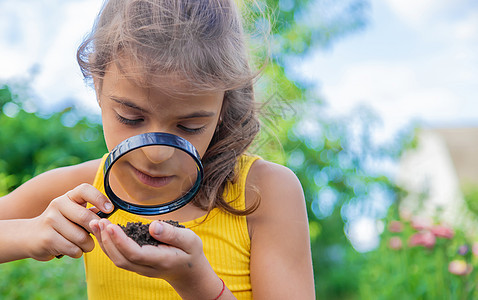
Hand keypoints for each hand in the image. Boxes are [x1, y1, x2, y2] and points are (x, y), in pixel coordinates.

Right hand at [24, 183, 113, 260]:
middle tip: (97, 235)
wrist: (31, 235)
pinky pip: (73, 249)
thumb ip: (90, 212)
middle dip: (96, 229)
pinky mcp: (47, 238)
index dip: (99, 198)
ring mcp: (50, 221)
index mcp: (69, 196)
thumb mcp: (74, 212)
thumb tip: (109, 213)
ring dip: (88, 245)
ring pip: (81, 237)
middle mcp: (58, 204)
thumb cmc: (62, 223)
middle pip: (86, 218)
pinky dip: (78, 252)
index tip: (110, 210)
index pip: (85, 190)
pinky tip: (72, 249)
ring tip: (84, 244)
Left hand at [90, 219, 218, 290]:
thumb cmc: (190, 253)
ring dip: (104, 243)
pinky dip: (108, 245)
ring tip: (96, 224)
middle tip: (98, 221)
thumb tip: (152, 226)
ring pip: (117, 259)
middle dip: (107, 241)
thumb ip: (172, 233)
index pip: (135, 253)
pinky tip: (103, 232)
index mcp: (160, 260)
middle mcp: (147, 267)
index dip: (120, 241)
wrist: (189, 273)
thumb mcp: (189, 240)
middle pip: (121, 258)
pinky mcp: (136, 265)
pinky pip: (118, 257)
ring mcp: (140, 268)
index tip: (110, 226)